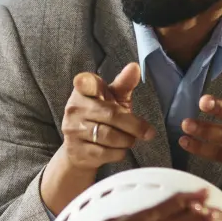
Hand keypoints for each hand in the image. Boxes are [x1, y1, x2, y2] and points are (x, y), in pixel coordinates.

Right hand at [39, 64, 153, 214]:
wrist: (80, 149)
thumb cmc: (101, 117)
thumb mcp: (113, 99)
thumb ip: (124, 84)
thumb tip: (135, 66)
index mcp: (83, 91)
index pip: (85, 84)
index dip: (89, 84)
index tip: (90, 84)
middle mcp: (74, 109)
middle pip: (111, 115)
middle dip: (135, 125)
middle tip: (149, 132)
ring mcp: (73, 130)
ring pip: (110, 136)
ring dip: (128, 140)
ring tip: (131, 139)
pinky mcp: (76, 151)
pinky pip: (106, 153)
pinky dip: (119, 152)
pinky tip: (120, 149)